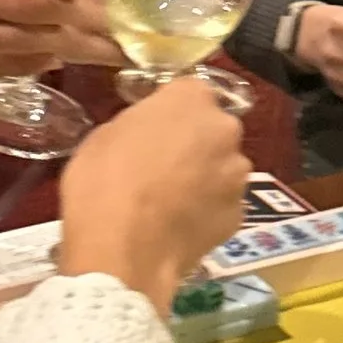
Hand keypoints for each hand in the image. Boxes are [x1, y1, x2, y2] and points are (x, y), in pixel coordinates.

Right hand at [55, 79, 251, 311]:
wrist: (123, 252)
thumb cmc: (104, 183)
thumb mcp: (105, 136)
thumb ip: (140, 123)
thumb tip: (150, 132)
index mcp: (191, 98)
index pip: (190, 90)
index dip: (170, 110)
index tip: (153, 128)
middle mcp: (225, 129)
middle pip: (212, 128)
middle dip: (194, 142)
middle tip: (162, 165)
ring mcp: (237, 174)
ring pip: (222, 167)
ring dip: (204, 176)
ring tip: (171, 201)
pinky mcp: (239, 214)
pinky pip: (221, 204)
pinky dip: (206, 211)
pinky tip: (179, 226)